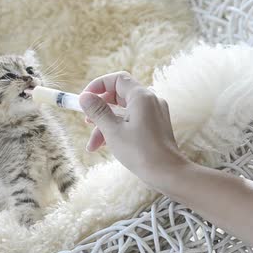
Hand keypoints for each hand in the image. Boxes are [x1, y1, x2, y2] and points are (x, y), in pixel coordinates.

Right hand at [79, 71, 187, 185]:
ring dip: (106, 125)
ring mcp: (154, 113)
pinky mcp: (155, 126)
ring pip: (124, 112)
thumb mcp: (112, 131)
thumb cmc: (141, 152)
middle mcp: (150, 101)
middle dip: (100, 110)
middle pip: (119, 96)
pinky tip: (105, 145)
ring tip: (93, 145)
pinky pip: (132, 121)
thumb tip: (85, 97)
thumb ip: (97, 111)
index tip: (85, 98)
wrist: (168, 174)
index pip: (117, 79)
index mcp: (141, 97)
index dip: (98, 85)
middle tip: (86, 120)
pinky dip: (119, 130)